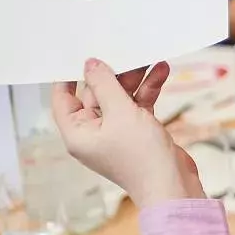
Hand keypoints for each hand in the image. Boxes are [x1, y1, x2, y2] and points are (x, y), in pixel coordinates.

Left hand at [51, 59, 205, 206]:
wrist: (171, 184)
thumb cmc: (140, 156)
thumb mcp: (120, 113)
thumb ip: (105, 85)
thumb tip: (90, 64)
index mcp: (78, 132)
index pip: (63, 99)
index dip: (68, 76)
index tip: (78, 53)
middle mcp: (94, 131)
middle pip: (96, 93)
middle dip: (112, 73)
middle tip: (124, 50)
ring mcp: (117, 131)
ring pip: (120, 96)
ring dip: (135, 79)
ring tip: (149, 58)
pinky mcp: (137, 130)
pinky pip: (138, 104)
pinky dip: (148, 89)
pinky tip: (161, 72)